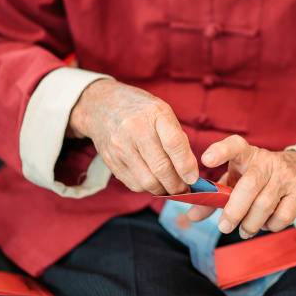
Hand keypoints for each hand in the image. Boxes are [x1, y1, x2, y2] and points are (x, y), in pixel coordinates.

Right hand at [68, 78, 198, 193]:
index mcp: (154, 114)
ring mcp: (120, 147)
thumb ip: (178, 139)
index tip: (193, 179)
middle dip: (177, 185)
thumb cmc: (141, 111)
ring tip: (170, 187)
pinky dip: (147, 188)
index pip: (174, 143)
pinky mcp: (110, 161)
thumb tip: (190, 170)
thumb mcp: (163, 113)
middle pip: (161, 168)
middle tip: (185, 190)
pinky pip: (134, 184)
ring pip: (147, 182)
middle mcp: (135, 130)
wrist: (102, 105)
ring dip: (163, 190)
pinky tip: (154, 182)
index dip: (186, 165)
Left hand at [186, 135, 295, 238]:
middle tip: (224, 227)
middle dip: (234, 210)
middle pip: (250, 185)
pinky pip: (282, 216)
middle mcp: (267, 162)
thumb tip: (192, 216)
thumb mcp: (236, 179)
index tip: (206, 160)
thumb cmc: (258, 177)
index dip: (220, 151)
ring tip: (244, 230)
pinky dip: (270, 226)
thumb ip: (214, 196)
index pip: (235, 145)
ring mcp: (285, 177)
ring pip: (265, 205)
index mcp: (247, 155)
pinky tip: (266, 224)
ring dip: (250, 223)